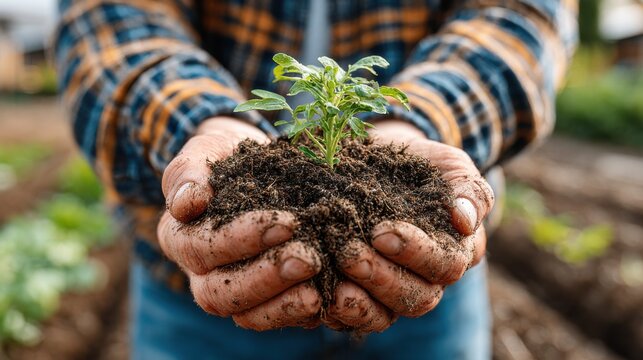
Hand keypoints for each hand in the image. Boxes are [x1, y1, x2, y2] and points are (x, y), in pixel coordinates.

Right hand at [157, 117, 322, 330]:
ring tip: (321, 289)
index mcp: (179, 239)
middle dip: (267, 277)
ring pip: (249, 315)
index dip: (240, 240)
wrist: (256, 168)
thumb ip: (189, 173)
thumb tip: (188, 203)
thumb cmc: (226, 157)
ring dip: (285, 303)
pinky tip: (334, 298)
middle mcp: (201, 274)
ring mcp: (233, 292)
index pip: (201, 249)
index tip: (286, 223)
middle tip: (308, 260)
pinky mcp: (266, 301)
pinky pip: (279, 318)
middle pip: (221, 293)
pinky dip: (305, 312)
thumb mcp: (205, 152)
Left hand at [326, 120, 493, 333]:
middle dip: (382, 277)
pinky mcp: (364, 295)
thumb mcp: (451, 167)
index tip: (380, 232)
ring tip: (334, 280)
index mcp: (456, 251)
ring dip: (360, 300)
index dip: (415, 253)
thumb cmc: (422, 165)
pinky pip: (356, 319)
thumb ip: (468, 191)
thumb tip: (465, 221)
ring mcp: (396, 291)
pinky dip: (339, 312)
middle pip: (418, 297)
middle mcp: (429, 279)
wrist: (383, 161)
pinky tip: (321, 298)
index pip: (445, 265)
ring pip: (387, 314)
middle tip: (349, 254)